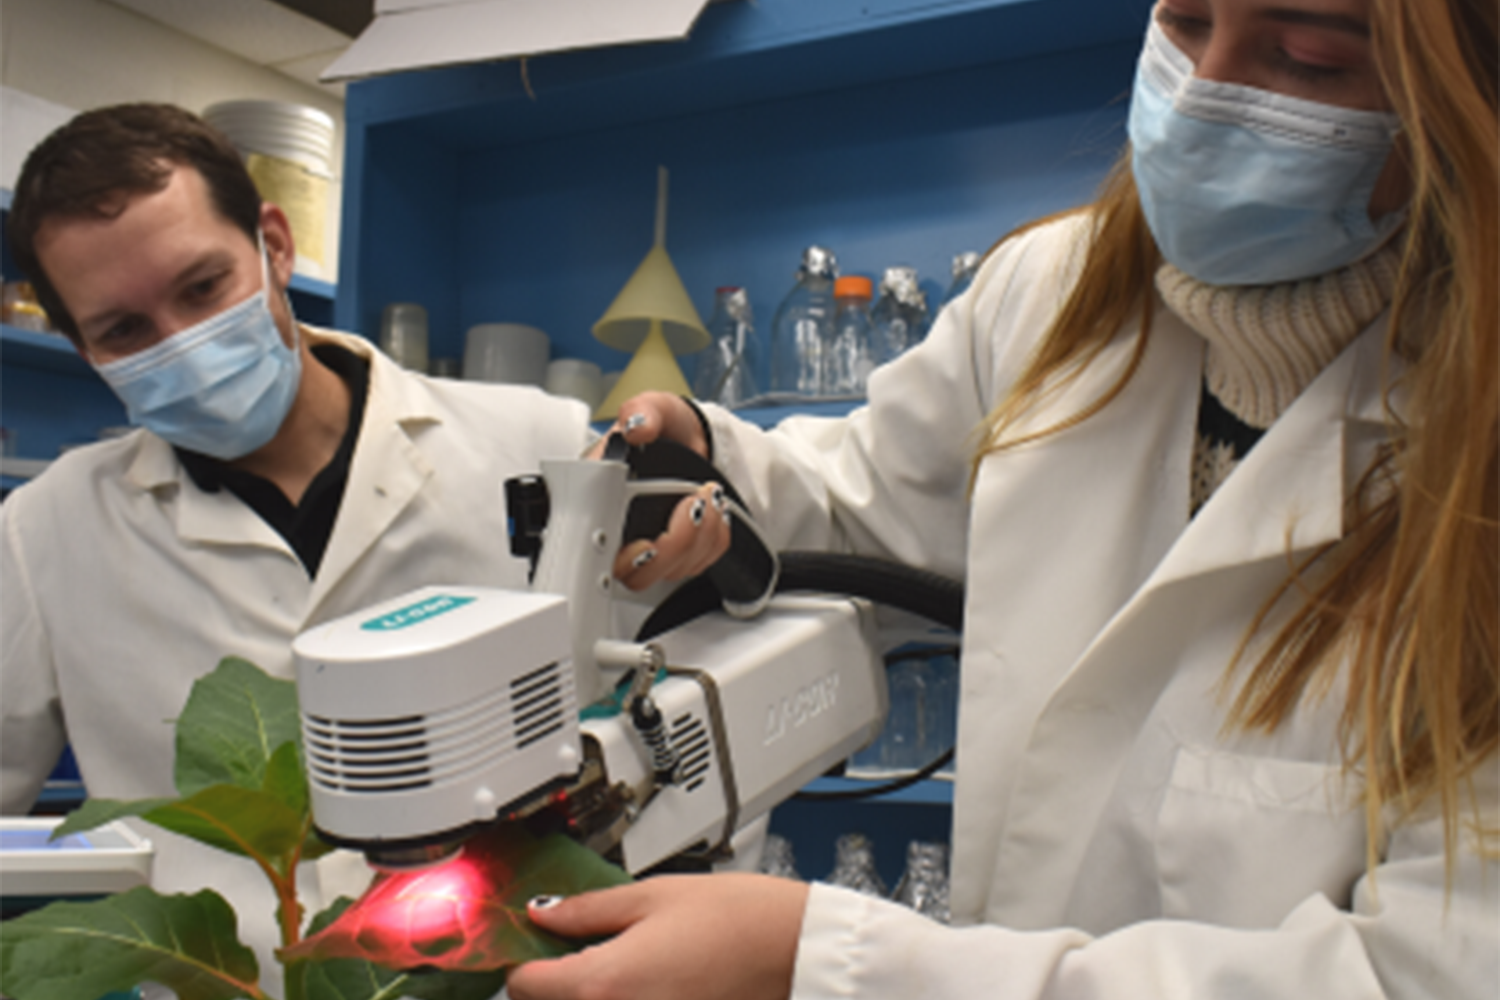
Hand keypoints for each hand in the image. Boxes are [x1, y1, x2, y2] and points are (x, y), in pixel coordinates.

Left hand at [507, 874, 808, 999]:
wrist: (797, 953)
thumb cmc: (738, 920)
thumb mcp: (653, 896)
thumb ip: (588, 909)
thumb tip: (543, 913)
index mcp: (602, 983)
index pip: (522, 986)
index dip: (524, 959)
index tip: (536, 945)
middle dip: (552, 986)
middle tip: (576, 953)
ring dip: (587, 997)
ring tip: (619, 969)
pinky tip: (647, 985)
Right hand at [592, 393, 731, 590]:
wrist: (699, 441)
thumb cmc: (668, 429)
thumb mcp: (656, 409)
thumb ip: (643, 412)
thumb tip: (636, 428)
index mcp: (600, 495)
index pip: (593, 542)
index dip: (619, 554)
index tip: (645, 543)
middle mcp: (619, 526)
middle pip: (632, 571)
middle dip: (672, 546)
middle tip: (693, 505)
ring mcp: (646, 544)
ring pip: (667, 572)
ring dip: (698, 540)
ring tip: (708, 498)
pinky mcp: (674, 553)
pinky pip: (696, 565)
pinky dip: (712, 542)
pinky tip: (713, 514)